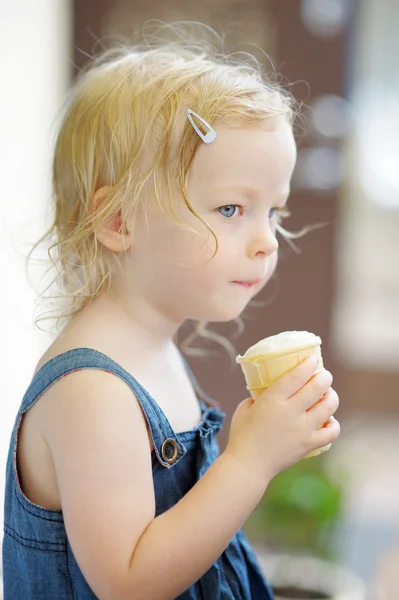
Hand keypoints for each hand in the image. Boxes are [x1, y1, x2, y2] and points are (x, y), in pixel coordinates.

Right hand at [225, 356, 339, 484]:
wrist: (248, 465)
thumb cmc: (242, 436)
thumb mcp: (244, 409)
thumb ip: (257, 398)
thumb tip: (267, 393)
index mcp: (273, 400)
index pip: (297, 376)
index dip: (308, 364)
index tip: (314, 359)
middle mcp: (291, 412)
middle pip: (317, 388)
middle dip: (325, 377)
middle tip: (324, 375)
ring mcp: (302, 429)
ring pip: (328, 407)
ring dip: (331, 396)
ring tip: (329, 394)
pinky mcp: (309, 444)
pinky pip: (331, 432)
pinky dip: (333, 423)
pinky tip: (328, 420)